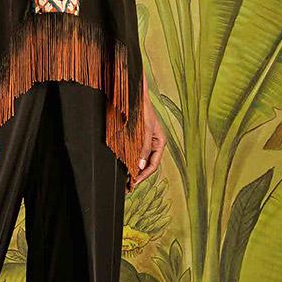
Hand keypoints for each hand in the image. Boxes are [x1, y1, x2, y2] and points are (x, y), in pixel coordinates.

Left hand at [129, 75, 164, 190]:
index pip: (153, 165)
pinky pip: (133, 154)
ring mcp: (144, 141)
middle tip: (127, 188)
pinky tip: (122, 167)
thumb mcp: (143, 129)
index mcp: (159, 142)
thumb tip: (140, 166)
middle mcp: (153, 144)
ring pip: (139, 161)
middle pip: (146, 165)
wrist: (134, 94)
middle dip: (137, 177)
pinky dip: (128, 162)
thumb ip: (143, 148)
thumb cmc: (142, 108)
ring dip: (132, 171)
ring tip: (124, 182)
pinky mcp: (135, 139)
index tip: (134, 184)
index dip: (143, 176)